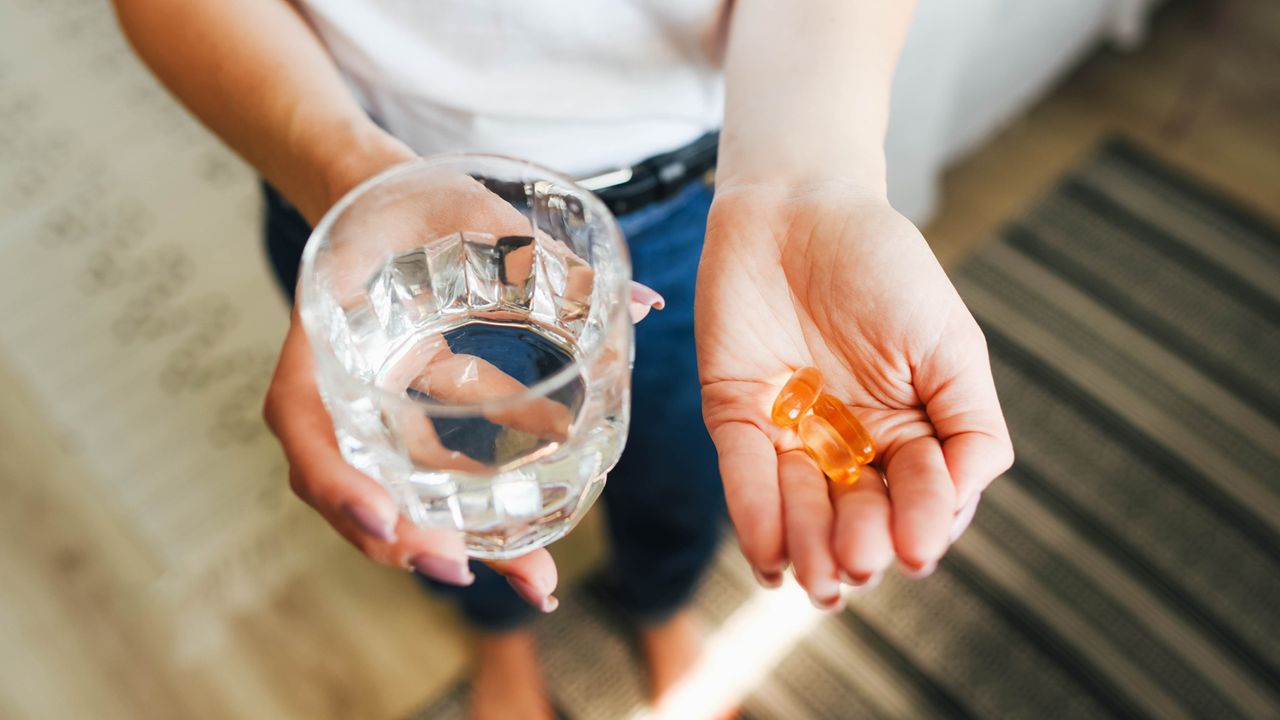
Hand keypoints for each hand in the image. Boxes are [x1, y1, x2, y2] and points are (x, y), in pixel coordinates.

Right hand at [264, 169, 663, 609]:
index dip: (335, 480)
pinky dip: (480, 513)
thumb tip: (646, 306)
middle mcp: (338, 389)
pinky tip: (539, 543)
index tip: (387, 522)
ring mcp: (369, 413)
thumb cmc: (413, 201)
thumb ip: (542, 253)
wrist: (382, 203)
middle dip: (408, 539)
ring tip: (533, 582)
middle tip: (467, 571)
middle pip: (353, 486)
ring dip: (457, 543)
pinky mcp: (408, 421)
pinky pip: (432, 478)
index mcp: (323, 334)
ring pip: (396, 498)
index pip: (300, 420)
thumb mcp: (464, 211)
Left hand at [696, 181, 1012, 607]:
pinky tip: (770, 557)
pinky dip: (755, 515)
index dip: (920, 523)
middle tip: (860, 563)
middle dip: (860, 543)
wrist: (799, 204)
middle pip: (858, 512)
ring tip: (818, 578)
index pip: (920, 494)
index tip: (918, 548)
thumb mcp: (948, 342)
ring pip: (801, 506)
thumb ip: (970, 422)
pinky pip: (744, 472)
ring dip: (809, 545)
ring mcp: (790, 432)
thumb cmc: (883, 265)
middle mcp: (849, 442)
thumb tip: (963, 505)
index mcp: (909, 429)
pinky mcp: (734, 413)